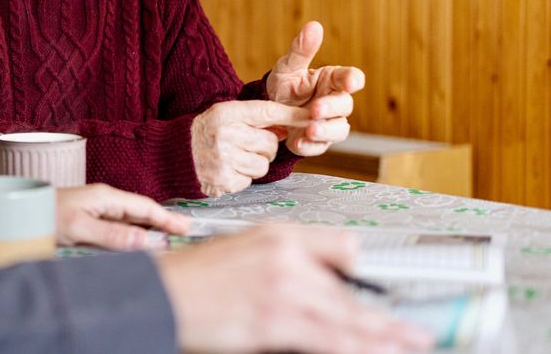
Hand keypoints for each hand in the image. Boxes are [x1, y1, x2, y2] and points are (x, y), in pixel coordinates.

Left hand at [55, 183, 190, 250]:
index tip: (185, 228)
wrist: (18, 213)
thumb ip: (112, 235)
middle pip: (140, 211)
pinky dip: (133, 232)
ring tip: (166, 237)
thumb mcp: (80, 228)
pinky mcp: (88, 219)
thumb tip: (145, 242)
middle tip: (184, 232)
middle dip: (162, 221)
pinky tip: (137, 240)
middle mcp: (103, 201)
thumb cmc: (45, 216)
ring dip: (148, 227)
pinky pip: (117, 225)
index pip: (143, 207)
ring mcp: (95, 209)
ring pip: (129, 218)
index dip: (165, 218)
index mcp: (105, 197)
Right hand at [156, 226, 433, 353]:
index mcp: (278, 234)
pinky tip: (377, 349)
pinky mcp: (275, 321)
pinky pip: (329, 338)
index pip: (343, 246)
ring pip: (347, 316)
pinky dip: (358, 346)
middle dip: (383, 314)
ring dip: (383, 335)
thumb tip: (321, 284)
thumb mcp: (241, 250)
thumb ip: (283, 261)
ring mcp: (282, 289)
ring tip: (410, 342)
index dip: (370, 269)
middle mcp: (285, 256)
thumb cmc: (193, 279)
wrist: (159, 295)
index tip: (395, 282)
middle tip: (416, 328)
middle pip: (350, 288)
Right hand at [192, 100, 309, 195]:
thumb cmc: (204, 133)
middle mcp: (226, 135)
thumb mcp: (224, 115)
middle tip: (245, 145)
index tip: (312, 117)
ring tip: (233, 158)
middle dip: (264, 147)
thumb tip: (287, 127)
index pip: (267, 111)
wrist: (172, 155)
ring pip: (263, 165)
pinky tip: (227, 169)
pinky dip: (242, 177)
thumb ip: (254, 118)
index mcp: (226, 113)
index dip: (292, 115)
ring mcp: (225, 159)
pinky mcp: (225, 180)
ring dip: (254, 164)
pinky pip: (250, 180)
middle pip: (270, 143)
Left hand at [266, 21, 364, 155]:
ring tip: (309, 129)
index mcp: (332, 80)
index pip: (351, 78)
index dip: (353, 80)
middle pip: (345, 106)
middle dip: (331, 108)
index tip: (351, 82)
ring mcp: (328, 123)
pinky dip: (310, 146)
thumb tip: (313, 26)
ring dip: (325, 130)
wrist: (268, 111)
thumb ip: (301, 50)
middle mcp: (335, 102)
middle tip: (315, 109)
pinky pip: (319, 146)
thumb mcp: (288, 67)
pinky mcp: (317, 141)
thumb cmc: (285, 85)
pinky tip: (297, 143)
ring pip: (338, 129)